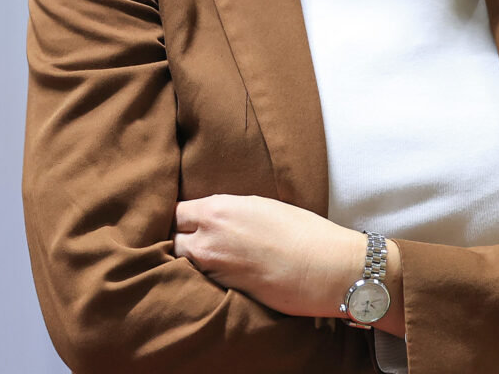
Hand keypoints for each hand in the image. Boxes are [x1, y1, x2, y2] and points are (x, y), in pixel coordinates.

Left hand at [172, 194, 364, 318]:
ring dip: (190, 262)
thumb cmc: (303, 231)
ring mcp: (214, 270)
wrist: (327, 267)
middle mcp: (208, 240)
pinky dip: (205, 279)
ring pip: (183, 264)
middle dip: (179, 240)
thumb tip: (212, 217)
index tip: (188, 221)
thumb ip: (228, 211)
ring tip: (210, 259)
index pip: (174, 212)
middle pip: (171, 240)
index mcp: (217, 211)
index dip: (181, 217)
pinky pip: (202, 283)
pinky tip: (224, 274)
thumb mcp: (260, 205)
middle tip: (195, 241)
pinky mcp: (225, 294)